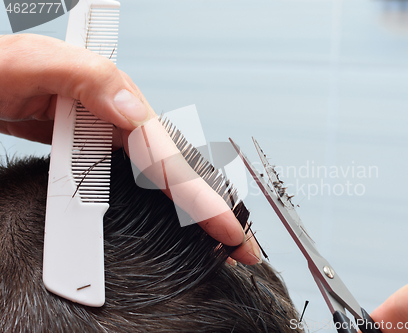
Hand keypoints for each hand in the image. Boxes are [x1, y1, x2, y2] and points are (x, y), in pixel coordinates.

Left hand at [0, 33, 260, 264]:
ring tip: (214, 230)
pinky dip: (156, 196)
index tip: (227, 225)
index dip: (200, 194)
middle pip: (172, 167)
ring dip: (188, 204)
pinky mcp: (86, 142)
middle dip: (209, 205)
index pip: (165, 152)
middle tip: (236, 238)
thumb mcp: (27, 62)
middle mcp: (111, 113)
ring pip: (156, 174)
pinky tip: (167, 210)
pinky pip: (128, 175)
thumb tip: (139, 111)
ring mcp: (100, 130)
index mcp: (108, 94)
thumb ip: (85, 74)